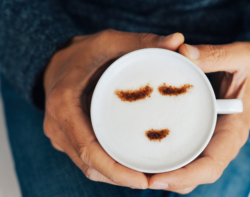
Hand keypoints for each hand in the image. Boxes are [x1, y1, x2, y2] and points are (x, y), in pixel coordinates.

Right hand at [43, 29, 183, 188]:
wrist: (54, 60)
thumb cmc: (81, 52)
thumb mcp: (108, 42)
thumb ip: (140, 41)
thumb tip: (177, 40)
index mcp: (63, 106)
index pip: (88, 150)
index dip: (115, 171)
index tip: (143, 181)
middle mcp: (58, 127)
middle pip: (90, 165)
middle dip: (121, 178)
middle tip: (153, 181)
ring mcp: (61, 136)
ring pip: (89, 167)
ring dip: (116, 176)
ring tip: (146, 177)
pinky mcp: (68, 138)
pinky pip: (88, 159)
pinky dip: (109, 167)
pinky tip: (130, 167)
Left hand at [148, 42, 249, 193]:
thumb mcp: (242, 57)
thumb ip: (216, 55)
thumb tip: (184, 53)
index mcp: (233, 131)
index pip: (212, 165)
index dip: (185, 176)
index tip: (157, 179)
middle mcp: (220, 142)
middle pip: (193, 174)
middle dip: (166, 179)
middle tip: (135, 176)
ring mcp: (208, 140)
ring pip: (185, 168)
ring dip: (161, 171)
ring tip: (133, 167)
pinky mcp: (199, 134)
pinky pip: (182, 152)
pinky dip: (163, 156)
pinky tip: (142, 149)